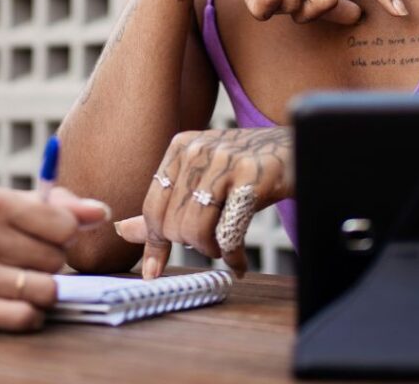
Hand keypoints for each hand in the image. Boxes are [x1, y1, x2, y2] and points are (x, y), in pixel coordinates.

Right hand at [0, 185, 109, 330]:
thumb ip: (47, 206)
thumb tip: (101, 213)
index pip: (62, 225)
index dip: (63, 235)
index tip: (49, 238)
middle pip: (55, 259)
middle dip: (49, 262)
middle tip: (27, 260)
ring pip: (45, 290)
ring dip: (43, 291)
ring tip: (24, 282)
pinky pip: (25, 318)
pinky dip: (30, 314)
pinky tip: (15, 304)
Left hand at [113, 128, 291, 277]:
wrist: (296, 148)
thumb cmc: (245, 168)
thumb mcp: (200, 176)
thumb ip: (163, 204)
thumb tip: (122, 230)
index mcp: (180, 148)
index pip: (153, 206)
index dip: (155, 242)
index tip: (154, 271)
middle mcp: (199, 151)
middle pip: (173, 223)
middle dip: (191, 246)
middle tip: (211, 246)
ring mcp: (226, 162)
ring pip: (196, 230)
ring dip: (212, 251)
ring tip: (225, 248)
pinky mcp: (253, 179)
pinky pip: (229, 233)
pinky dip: (233, 257)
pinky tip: (239, 262)